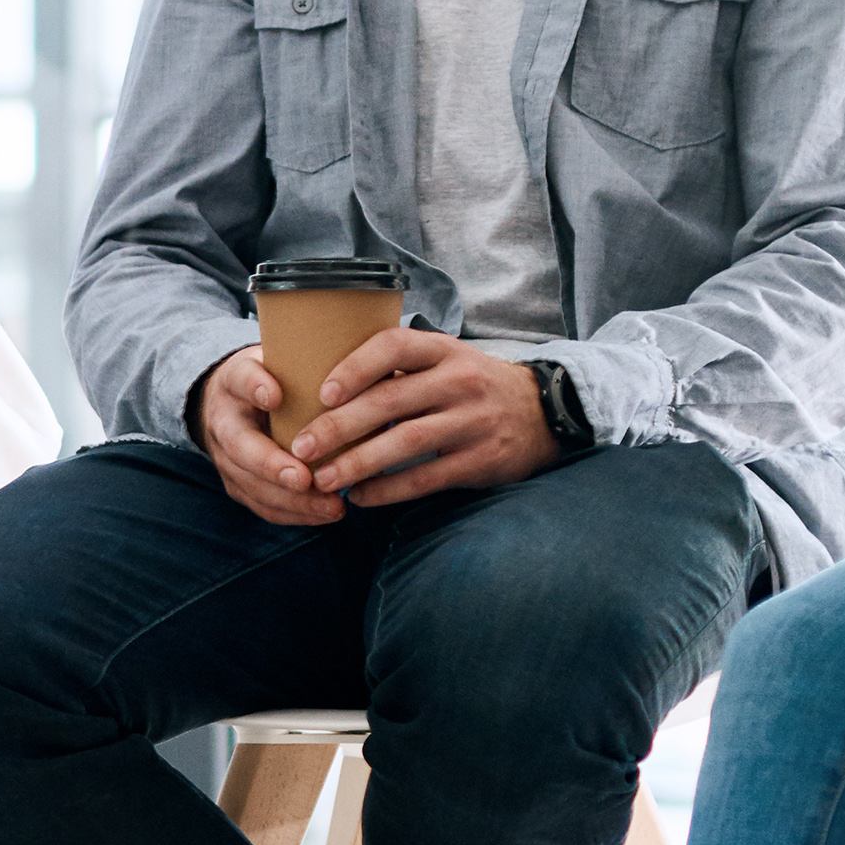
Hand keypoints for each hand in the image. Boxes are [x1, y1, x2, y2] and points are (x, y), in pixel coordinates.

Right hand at [192, 348, 339, 527]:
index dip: (255, 387)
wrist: (232, 404)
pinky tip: (326, 514)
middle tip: (303, 478)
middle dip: (271, 465)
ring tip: (332, 506)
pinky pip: (263, 505)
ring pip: (252, 484)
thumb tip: (382, 366)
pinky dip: (296, 514)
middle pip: (239, 445)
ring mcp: (225, 458)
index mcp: (235, 380)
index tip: (274, 396)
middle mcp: (224, 420)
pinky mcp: (237, 485)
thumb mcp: (285, 359)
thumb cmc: (276, 377)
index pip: (241, 379)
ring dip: (292, 500)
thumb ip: (318, 363)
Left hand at [281, 327, 563, 505]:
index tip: (321, 392)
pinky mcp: (481, 459)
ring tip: (323, 479)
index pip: (394, 347)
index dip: (354, 367)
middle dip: (339, 426)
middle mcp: (459, 381)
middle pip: (390, 401)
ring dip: (358, 463)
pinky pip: (427, 478)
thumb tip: (324, 381)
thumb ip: (399, 367)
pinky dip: (389, 490)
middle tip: (301, 447)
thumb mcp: (445, 360)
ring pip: (406, 442)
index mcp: (443, 350)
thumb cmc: (473, 385)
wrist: (544, 412)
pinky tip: (361, 497)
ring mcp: (473, 421)